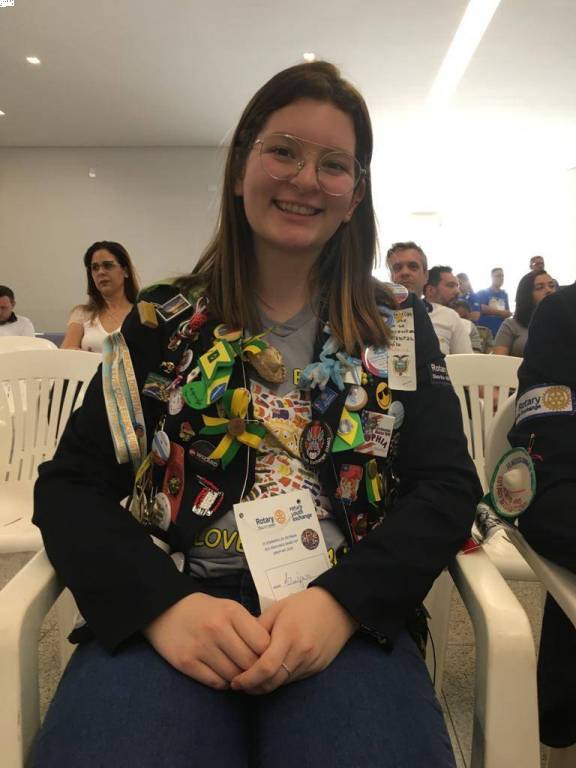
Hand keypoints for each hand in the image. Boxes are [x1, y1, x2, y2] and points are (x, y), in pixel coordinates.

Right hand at [144, 592, 270, 688]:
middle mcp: (217, 628)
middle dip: (255, 671)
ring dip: (240, 679)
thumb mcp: (229, 608)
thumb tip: (271, 651)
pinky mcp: (186, 662)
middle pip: (249, 662)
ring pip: (234, 676)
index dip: (268, 654)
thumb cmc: (205, 611)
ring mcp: (200, 646)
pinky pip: (215, 683)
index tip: (267, 657)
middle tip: (256, 673)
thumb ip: (248, 627)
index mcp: (231, 612)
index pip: (263, 643)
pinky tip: (223, 675)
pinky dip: (223, 683)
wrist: (165, 609)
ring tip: (240, 674)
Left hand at [230, 587, 357, 694]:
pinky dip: (280, 680)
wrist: (339, 606)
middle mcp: (301, 652)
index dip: (248, 678)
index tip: (235, 681)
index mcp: (288, 635)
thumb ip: (258, 628)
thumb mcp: (277, 609)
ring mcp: (311, 662)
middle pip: (273, 681)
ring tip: (251, 682)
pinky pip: (294, 679)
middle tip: (239, 685)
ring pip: (283, 683)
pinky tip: (271, 675)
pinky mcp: (318, 667)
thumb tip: (239, 646)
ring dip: (266, 686)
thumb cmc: (304, 604)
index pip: (265, 667)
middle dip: (253, 687)